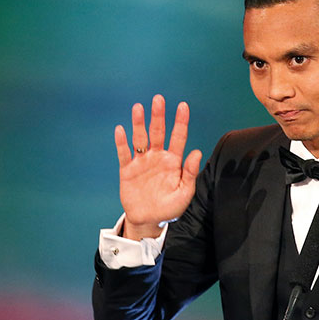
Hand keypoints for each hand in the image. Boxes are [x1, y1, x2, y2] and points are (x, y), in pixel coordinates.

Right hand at [115, 94, 201, 239]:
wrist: (149, 220)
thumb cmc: (170, 208)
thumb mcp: (184, 193)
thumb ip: (190, 173)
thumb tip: (197, 153)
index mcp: (173, 161)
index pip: (178, 137)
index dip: (180, 122)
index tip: (183, 106)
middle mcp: (157, 157)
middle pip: (158, 132)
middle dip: (158, 116)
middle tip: (159, 99)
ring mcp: (142, 162)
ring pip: (140, 138)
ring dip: (139, 124)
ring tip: (138, 108)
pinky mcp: (128, 170)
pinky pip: (124, 153)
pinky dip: (122, 142)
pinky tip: (121, 130)